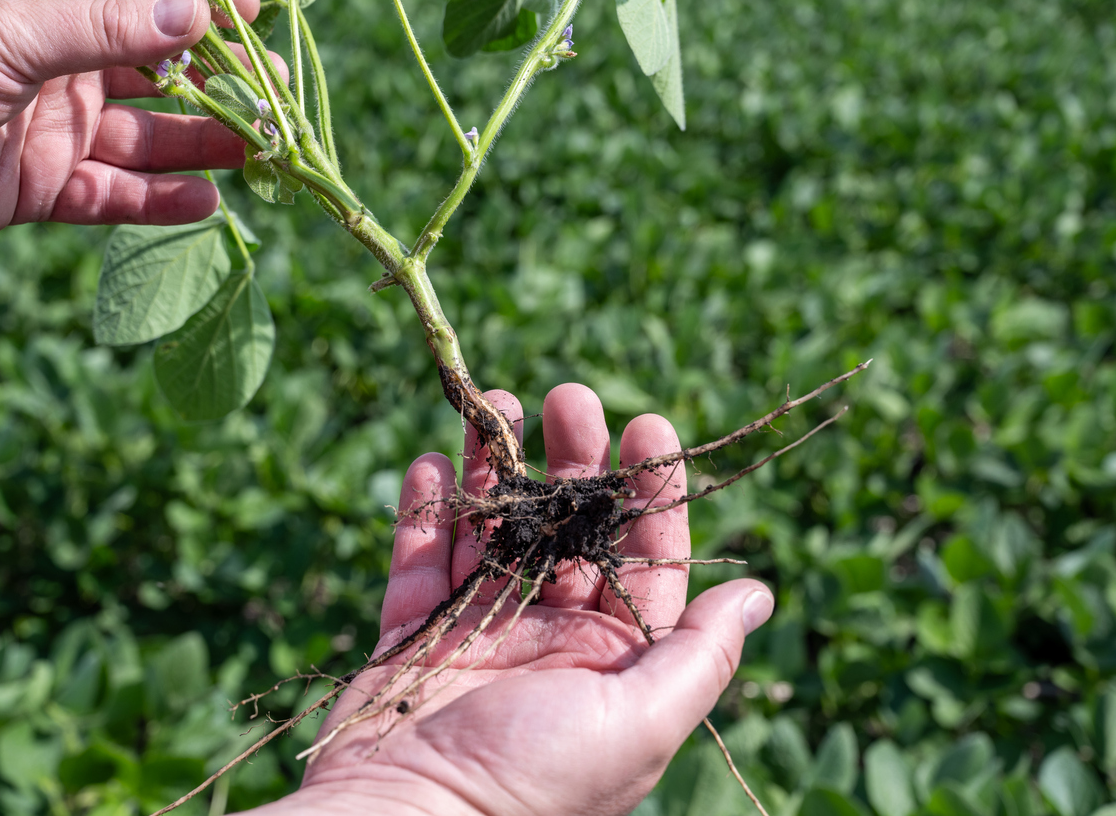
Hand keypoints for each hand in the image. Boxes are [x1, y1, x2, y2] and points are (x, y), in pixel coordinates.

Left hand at [0, 0, 277, 240]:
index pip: (139, 0)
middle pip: (155, 75)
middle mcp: (61, 66)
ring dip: (200, 145)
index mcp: (48, 7)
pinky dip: (157, 202)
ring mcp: (57, 128)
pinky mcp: (45, 188)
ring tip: (259, 154)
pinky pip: (114, 196)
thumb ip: (109, 32)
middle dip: (214, 85)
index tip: (249, 11)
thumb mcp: (14, 32)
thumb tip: (197, 13)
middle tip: (271, 99)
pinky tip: (205, 202)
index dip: (195, 4)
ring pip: (146, 138)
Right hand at [253, 384, 775, 815]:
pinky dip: (426, 508)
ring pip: (493, 529)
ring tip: (497, 402)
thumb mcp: (640, 722)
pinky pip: (420, 557)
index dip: (651, 491)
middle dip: (572, 459)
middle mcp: (550, 638)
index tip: (649, 425)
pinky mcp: (412, 634)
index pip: (643, 558)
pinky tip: (435, 460)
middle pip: (567, 527)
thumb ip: (699, 655)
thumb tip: (762, 593)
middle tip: (571, 395)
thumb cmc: (535, 784)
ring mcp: (478, 631)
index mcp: (611, 660)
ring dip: (496, 465)